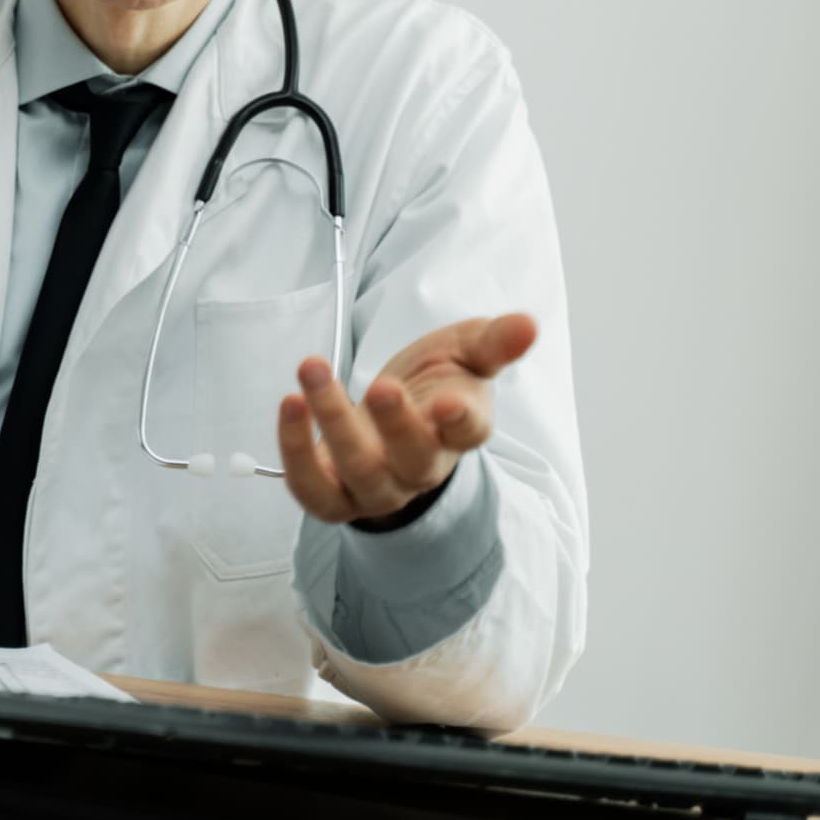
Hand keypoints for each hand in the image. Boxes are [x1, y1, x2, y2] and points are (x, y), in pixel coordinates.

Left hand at [277, 312, 540, 526]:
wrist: (394, 423)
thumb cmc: (434, 385)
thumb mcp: (465, 353)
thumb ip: (493, 341)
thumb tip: (529, 324)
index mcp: (459, 433)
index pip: (469, 434)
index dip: (459, 421)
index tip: (448, 401)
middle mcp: (420, 468)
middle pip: (414, 459)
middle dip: (397, 425)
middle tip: (383, 384)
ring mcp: (377, 487)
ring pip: (359, 470)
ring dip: (333, 421)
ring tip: (312, 368)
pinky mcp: (333, 495)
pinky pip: (312, 488)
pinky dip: (295, 451)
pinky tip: (290, 403)